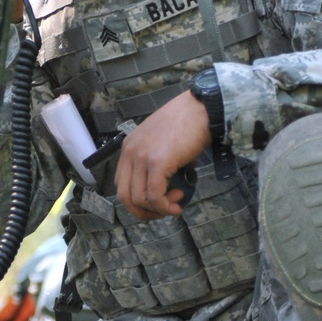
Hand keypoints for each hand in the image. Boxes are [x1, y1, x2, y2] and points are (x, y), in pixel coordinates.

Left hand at [115, 91, 212, 218]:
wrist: (201, 109)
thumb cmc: (187, 124)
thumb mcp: (161, 143)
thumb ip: (155, 163)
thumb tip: (165, 189)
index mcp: (128, 148)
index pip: (121, 184)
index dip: (137, 201)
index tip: (158, 202)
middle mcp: (130, 153)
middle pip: (124, 196)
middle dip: (143, 211)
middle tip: (164, 210)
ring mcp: (141, 157)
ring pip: (139, 199)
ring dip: (159, 209)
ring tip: (177, 202)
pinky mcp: (156, 162)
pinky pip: (154, 196)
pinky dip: (165, 206)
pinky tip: (177, 205)